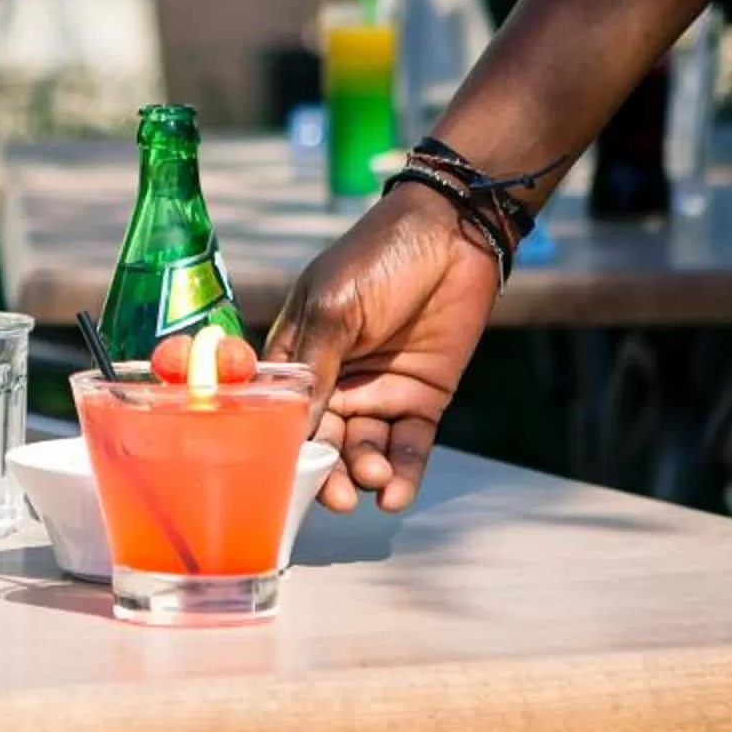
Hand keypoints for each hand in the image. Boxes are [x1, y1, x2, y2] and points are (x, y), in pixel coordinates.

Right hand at [265, 181, 502, 512]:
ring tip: (373, 480)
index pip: (279, 412)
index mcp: (297, 355)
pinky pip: (407, 447)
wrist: (452, 236)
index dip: (279, 448)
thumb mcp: (334, 307)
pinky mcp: (420, 399)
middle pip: (322, 442)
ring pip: (363, 451)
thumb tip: (296, 428)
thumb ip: (315, 368)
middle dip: (326, 473)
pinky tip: (396, 493)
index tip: (284, 478)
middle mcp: (333, 381)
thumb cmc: (378, 258)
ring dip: (364, 473)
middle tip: (336, 495)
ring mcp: (377, 392)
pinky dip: (401, 474)